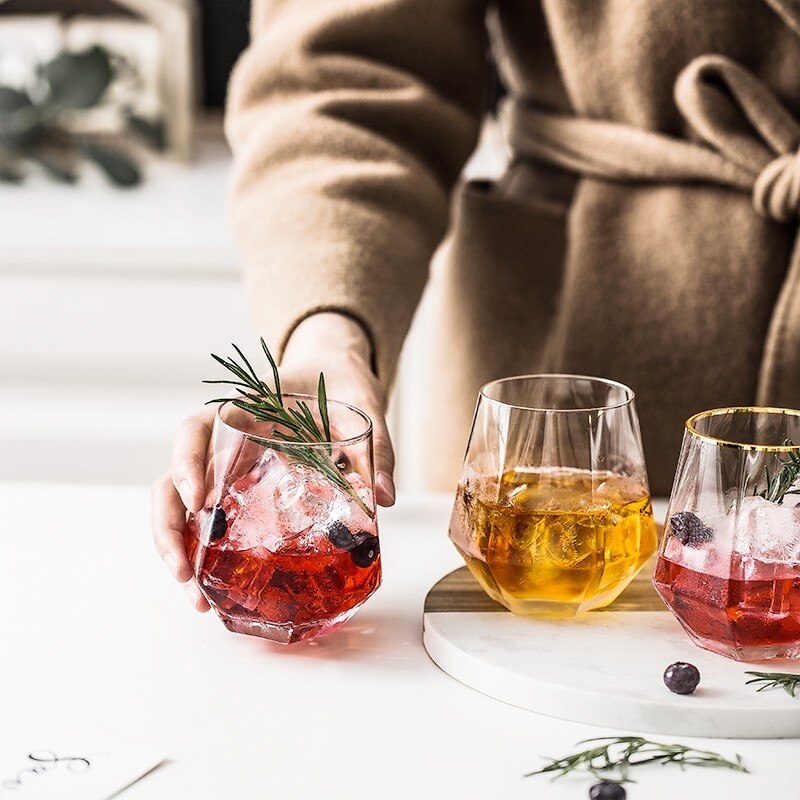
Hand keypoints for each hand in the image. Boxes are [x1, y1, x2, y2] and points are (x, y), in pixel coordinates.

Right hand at [151, 313, 395, 610]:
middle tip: (185, 571)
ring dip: (180, 551)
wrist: (337, 379)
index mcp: (244, 411)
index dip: (188, 463)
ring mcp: (229, 468)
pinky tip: (216, 590)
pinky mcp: (241, 492)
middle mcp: (225, 442)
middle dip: (169, 527)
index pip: (196, 430)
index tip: (199, 500)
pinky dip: (207, 555)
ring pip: (182, 507)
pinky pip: (211, 521)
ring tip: (198, 599)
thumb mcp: (360, 410)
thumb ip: (374, 448)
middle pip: (173, 480)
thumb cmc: (340, 388)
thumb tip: (384, 497)